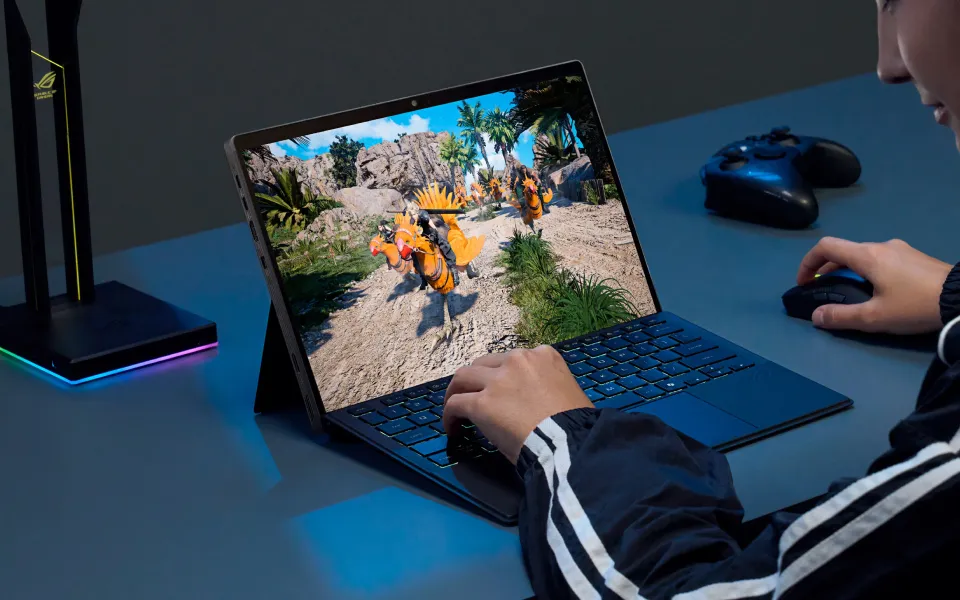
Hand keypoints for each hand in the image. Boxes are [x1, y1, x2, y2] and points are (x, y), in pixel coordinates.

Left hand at [443, 346, 592, 463]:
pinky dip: (450, 415)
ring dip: (457, 391)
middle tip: (473, 396)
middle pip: (485, 364)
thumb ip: (551, 387)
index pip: (514, 360)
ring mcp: (498, 381)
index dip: (504, 376)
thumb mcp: (570, 391)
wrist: (570, 441)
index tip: (503, 392)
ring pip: (464, 377)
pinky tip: (452, 428)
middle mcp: (518, 360)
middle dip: (477, 380)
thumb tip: (541, 404)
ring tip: (455, 408)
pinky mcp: (481, 403)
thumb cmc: (578, 424)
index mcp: (545, 356)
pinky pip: (456, 404)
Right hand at [797, 237, 951, 333]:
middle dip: (828, 269)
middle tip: (824, 290)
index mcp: (867, 256)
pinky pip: (883, 259)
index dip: (808, 262)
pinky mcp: (916, 258)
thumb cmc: (915, 305)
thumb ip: (841, 317)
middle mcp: (882, 246)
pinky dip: (869, 271)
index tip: (804, 281)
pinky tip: (880, 291)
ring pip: (865, 256)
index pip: (826, 247)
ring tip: (852, 293)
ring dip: (850, 271)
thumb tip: (816, 317)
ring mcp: (901, 249)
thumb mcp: (875, 317)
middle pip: (845, 251)